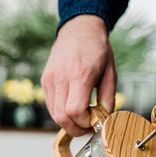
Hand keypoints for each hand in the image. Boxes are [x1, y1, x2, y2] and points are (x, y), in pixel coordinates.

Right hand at [41, 14, 116, 135]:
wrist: (79, 28)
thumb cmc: (97, 48)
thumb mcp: (110, 73)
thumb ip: (108, 99)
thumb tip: (105, 120)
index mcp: (80, 74)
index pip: (75, 111)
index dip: (85, 123)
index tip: (94, 123)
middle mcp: (61, 77)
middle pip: (61, 117)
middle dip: (75, 129)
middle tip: (87, 128)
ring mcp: (50, 79)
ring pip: (54, 114)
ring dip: (68, 123)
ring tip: (81, 119)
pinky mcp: (45, 80)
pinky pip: (50, 105)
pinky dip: (61, 113)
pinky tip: (72, 109)